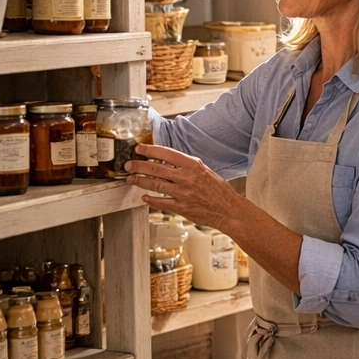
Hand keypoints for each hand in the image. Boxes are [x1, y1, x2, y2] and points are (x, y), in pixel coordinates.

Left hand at [126, 144, 243, 229]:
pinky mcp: (181, 207)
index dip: (150, 150)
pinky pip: (160, 202)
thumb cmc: (219, 190)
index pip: (166, 154)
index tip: (139, 149)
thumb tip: (168, 162)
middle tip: (129, 165)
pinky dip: (150, 199)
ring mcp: (182, 193)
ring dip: (140, 181)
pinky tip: (144, 197)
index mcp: (193, 166)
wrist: (229, 210)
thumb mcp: (205, 171)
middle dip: (139, 166)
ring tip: (131, 179)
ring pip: (154, 184)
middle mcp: (186, 178)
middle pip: (156, 169)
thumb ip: (187, 166)